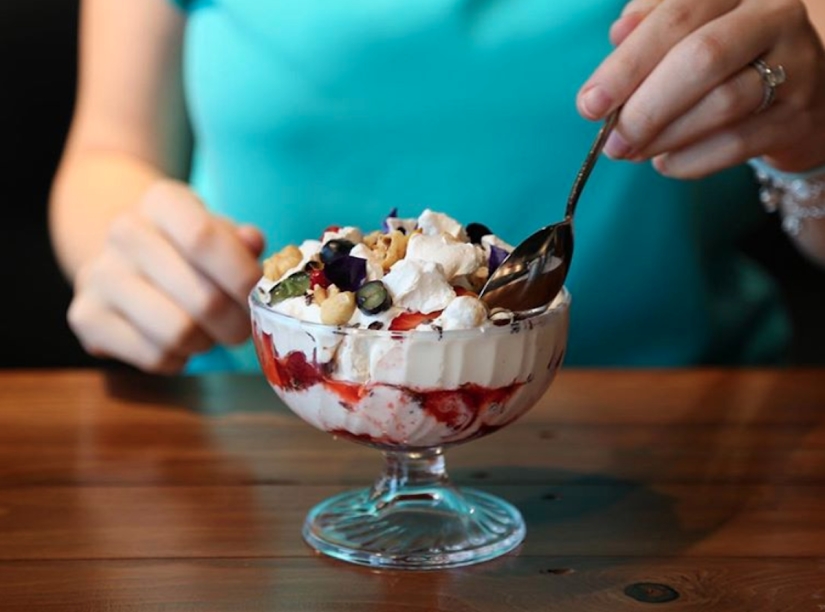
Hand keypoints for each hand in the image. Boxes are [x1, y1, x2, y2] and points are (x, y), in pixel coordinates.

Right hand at [68, 180, 264, 373]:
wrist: (126, 258)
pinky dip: (178, 359)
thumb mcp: (219, 232)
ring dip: (207, 343)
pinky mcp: (86, 316)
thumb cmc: (189, 248)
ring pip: (178, 332)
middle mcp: (125, 232)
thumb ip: (241, 241)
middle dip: (236, 323)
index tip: (258, 296)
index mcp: (162, 201)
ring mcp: (99, 275)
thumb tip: (253, 243)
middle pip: (201, 298)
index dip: (242, 276)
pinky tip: (179, 344)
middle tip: (243, 327)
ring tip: (210, 334)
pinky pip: (153, 356)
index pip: (204, 239)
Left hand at [577, 0, 824, 176]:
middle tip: (611, 139)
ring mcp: (796, 67)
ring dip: (664, 136)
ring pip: (723, 103)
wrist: (796, 89)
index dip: (627, 62)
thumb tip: (618, 34)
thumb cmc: (724, 55)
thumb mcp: (687, 29)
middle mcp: (774, 18)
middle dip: (645, 106)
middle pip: (703, 58)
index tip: (590, 103)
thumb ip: (650, 27)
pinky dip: (691, 160)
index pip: (677, 15)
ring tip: (631, 151)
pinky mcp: (798, 117)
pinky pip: (738, 143)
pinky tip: (665, 163)